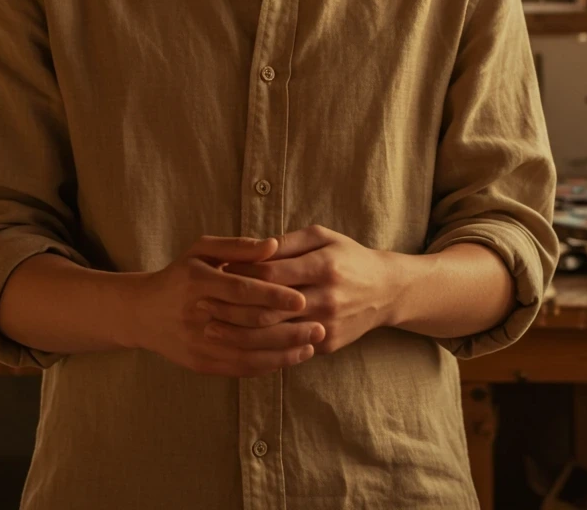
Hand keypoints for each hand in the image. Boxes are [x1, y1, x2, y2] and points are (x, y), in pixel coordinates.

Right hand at [134, 234, 321, 377]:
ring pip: (249, 352)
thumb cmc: (180, 274)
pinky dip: (268, 366)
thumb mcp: (202, 250)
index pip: (242, 291)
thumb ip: (238, 246)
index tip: (302, 297)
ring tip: (313, 342)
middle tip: (320, 322)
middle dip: (288, 326)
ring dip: (284, 351)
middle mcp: (196, 314)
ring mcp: (198, 343)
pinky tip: (290, 358)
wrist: (143, 312)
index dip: (273, 296)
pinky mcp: (201, 364)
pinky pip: (240, 369)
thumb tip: (274, 245)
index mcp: (197, 281)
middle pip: (249, 325)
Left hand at [204, 224, 391, 355]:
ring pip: (274, 335)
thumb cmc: (347, 256)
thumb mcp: (322, 236)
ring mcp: (327, 325)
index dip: (240, 274)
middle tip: (201, 304)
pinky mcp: (327, 345)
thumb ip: (287, 242)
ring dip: (237, 334)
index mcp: (323, 266)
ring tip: (210, 329)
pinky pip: (287, 350)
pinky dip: (260, 348)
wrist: (385, 291)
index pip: (271, 273)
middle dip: (231, 308)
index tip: (216, 272)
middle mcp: (326, 298)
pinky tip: (236, 343)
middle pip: (268, 308)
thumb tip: (251, 249)